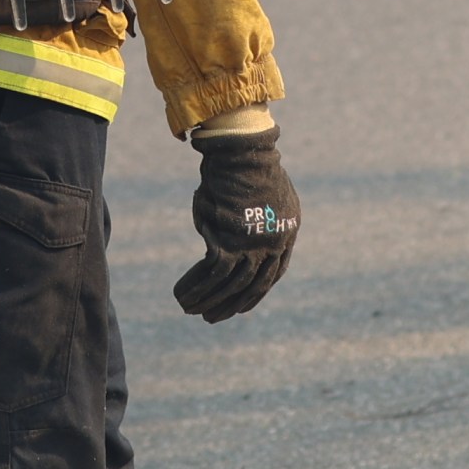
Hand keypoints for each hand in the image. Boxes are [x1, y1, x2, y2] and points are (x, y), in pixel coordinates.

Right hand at [175, 128, 299, 321]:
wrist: (240, 150)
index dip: (253, 294)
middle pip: (252, 286)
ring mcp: (256, 245)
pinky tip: (181, 292)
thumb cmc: (244, 165)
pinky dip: (196, 285)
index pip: (272, 276)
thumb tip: (230, 238)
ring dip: (207, 299)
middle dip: (229, 305)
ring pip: (231, 284)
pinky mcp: (233, 240)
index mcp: (287, 233)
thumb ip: (251, 221)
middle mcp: (275, 244)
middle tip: (209, 317)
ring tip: (187, 308)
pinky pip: (213, 272)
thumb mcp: (258, 195)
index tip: (238, 308)